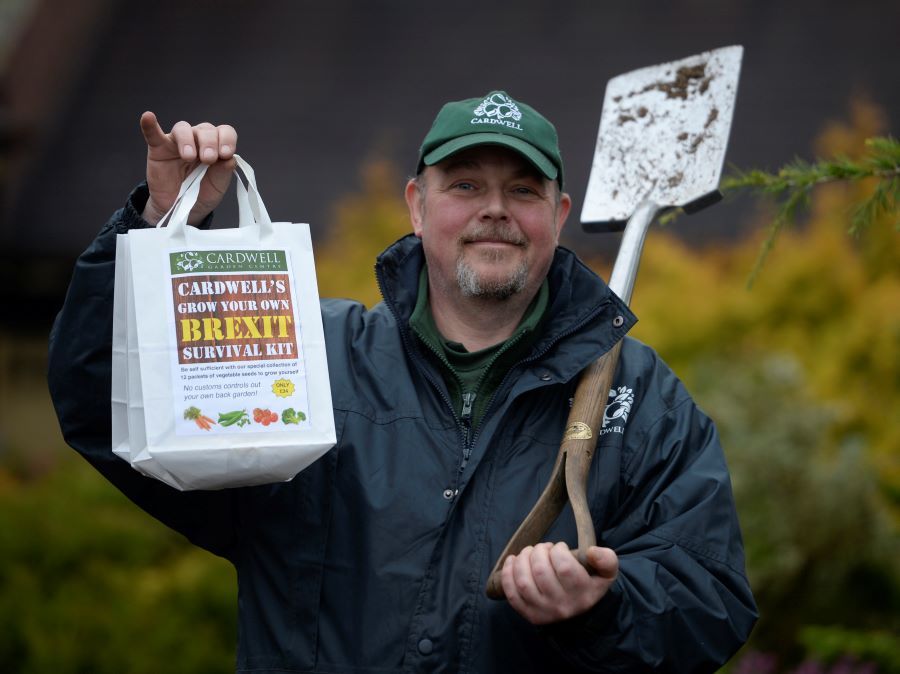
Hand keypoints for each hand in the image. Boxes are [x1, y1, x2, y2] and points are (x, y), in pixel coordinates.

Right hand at [139, 111, 237, 225]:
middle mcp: (198, 140)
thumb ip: (224, 172)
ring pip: (183, 128)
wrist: (182, 209)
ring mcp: (177, 143)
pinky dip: (150, 125)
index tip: (226, 154)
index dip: (227, 139)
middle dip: (209, 143)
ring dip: (187, 140)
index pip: (224, 132)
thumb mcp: (218, 186)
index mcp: (216, 146)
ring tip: (189, 157)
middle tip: (208, 159)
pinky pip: (153, 134)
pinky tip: (148, 117)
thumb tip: (230, 159)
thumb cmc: (202, 193)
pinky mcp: (159, 149)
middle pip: (205, 129)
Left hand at [500, 542, 617, 624]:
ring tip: (528, 552)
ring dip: (522, 560)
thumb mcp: (607, 572)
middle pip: (541, 572)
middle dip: (538, 551)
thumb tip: (592, 552)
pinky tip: (512, 561)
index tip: (560, 547)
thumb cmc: (590, 584)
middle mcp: (562, 606)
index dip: (558, 550)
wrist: (582, 614)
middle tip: (543, 547)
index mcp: (582, 593)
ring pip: (524, 582)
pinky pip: (512, 595)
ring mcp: (544, 612)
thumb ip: (607, 559)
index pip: (564, 567)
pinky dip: (507, 575)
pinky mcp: (529, 615)